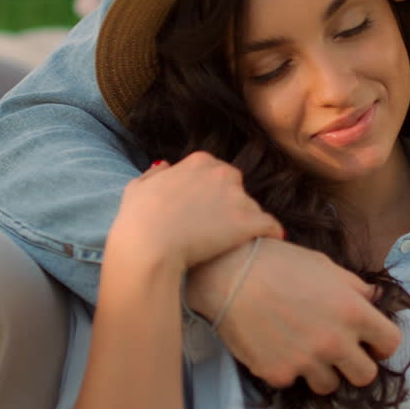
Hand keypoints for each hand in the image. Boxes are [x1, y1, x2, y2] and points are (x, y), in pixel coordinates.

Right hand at [109, 152, 283, 270]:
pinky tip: (271, 241)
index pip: (214, 172)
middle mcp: (223, 173)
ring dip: (245, 222)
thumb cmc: (137, 219)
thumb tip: (166, 166)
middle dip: (229, 204)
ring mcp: (238, 197)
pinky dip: (271, 233)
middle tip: (216, 227)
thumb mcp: (138, 188)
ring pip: (251, 208)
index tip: (201, 210)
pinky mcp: (249, 222)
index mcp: (199, 162)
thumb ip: (155, 174)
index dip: (208, 193)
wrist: (148, 246)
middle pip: (235, 187)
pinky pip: (270, 225)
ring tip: (233, 243)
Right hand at [186, 238, 401, 394]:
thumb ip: (354, 288)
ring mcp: (306, 362)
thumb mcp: (325, 266)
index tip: (370, 342)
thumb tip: (373, 300)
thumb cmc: (279, 262)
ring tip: (304, 348)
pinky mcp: (278, 374)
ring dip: (322, 370)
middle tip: (341, 352)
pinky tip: (276, 344)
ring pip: (329, 385)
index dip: (382, 343)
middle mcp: (335, 341)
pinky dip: (288, 367)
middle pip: (366, 376)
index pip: (391, 343)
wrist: (230, 273)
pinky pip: (293, 380)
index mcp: (353, 312)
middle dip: (357, 365)